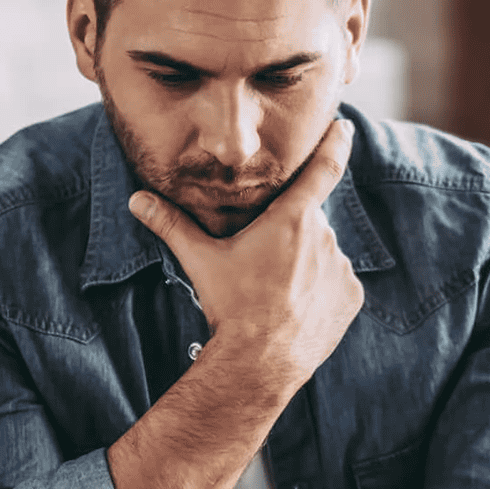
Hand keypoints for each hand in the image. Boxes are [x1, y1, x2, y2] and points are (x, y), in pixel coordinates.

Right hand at [129, 116, 363, 392]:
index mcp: (292, 219)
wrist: (259, 362)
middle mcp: (324, 237)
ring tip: (275, 295)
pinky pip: (337, 284)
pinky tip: (295, 309)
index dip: (335, 143)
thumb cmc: (231, 306)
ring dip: (305, 265)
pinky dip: (320, 290)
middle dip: (290, 236)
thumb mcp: (201, 261)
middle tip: (264, 267)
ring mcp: (341, 268)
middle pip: (309, 223)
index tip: (343, 126)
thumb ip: (172, 225)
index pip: (324, 168)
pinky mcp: (352, 297)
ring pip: (323, 254)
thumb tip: (137, 200)